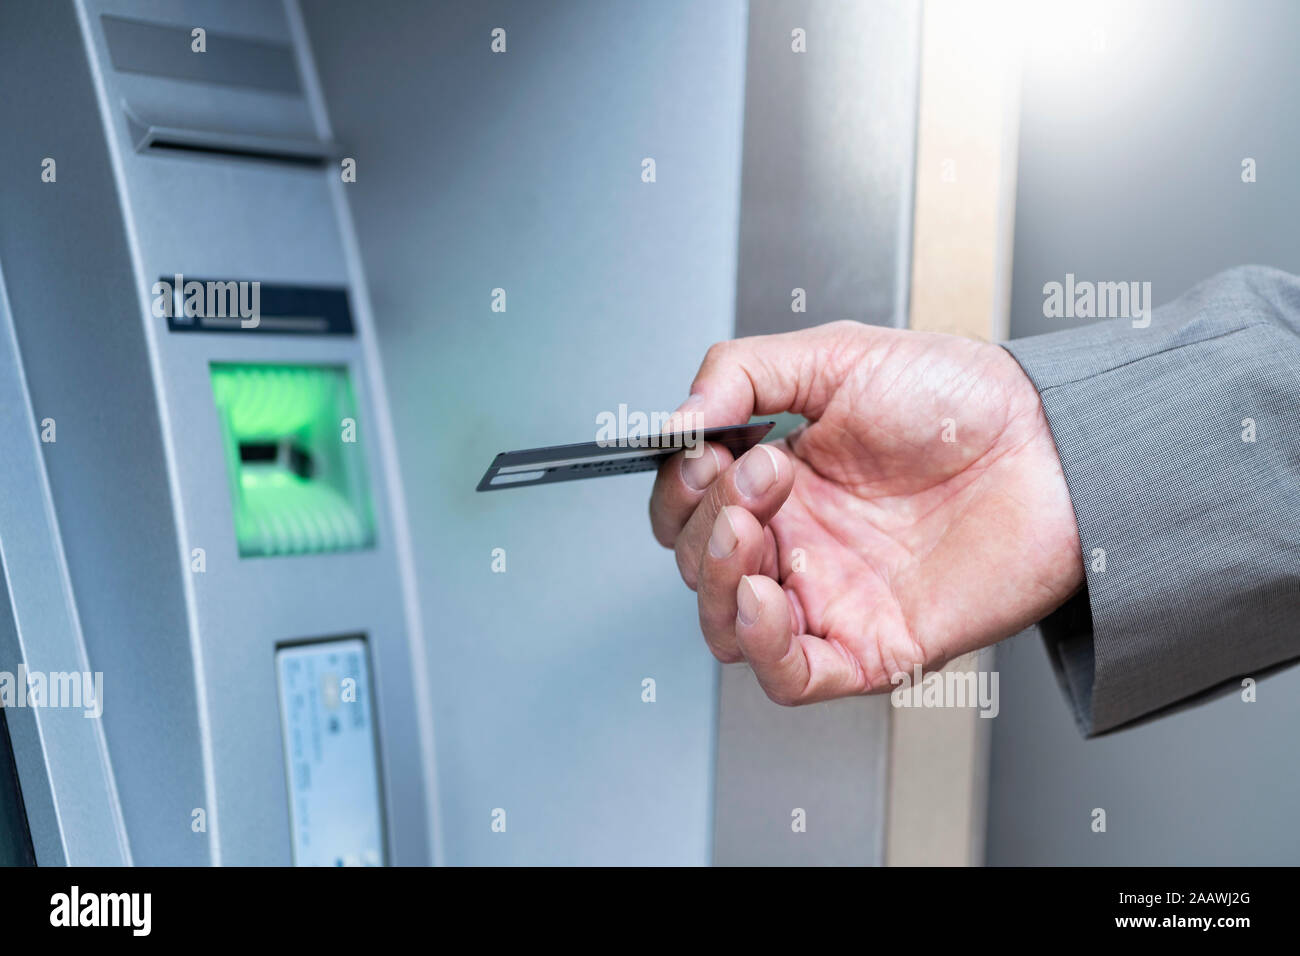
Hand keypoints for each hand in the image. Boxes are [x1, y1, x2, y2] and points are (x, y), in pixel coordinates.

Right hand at [649, 320, 1083, 704]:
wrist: (1053, 442)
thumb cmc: (964, 400)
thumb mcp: (836, 355)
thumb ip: (742, 373)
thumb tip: (674, 420)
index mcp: (781, 481)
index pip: (689, 508)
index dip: (680, 486)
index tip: (706, 448)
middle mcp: (799, 542)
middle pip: (699, 565)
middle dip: (708, 519)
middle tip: (763, 473)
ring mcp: (831, 597)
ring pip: (728, 626)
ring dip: (717, 581)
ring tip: (751, 528)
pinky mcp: (871, 645)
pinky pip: (790, 674)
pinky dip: (761, 644)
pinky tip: (764, 594)